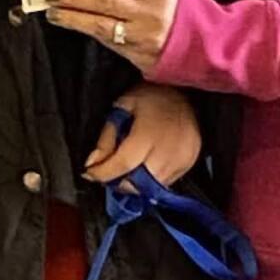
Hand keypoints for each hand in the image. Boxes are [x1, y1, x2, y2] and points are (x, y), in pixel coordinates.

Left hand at [46, 0, 177, 73]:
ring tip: (53, 11)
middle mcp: (148, 13)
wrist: (208, 46)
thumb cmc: (188, 15)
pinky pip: (109, 41)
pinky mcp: (138, 55)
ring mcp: (142, 36)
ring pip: (100, 24)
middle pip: (103, 1)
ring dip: (73, 17)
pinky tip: (73, 26)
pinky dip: (88, 31)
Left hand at [84, 83, 202, 186]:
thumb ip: (106, 138)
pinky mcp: (189, 164)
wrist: (185, 92)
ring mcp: (182, 159)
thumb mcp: (122, 108)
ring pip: (151, 188)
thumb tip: (92, 163)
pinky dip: (152, 180)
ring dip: (135, 183)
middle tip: (110, 171)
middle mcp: (168, 150)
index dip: (103, 173)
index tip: (90, 174)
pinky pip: (165, 182)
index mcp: (148, 132)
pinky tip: (146, 165)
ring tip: (128, 168)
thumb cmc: (151, 97)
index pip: (123, 164)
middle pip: (138, 183)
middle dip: (119, 182)